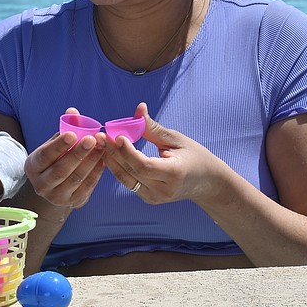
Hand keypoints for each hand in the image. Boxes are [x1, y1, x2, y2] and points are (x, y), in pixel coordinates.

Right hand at [26, 108, 106, 208]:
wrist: (57, 186)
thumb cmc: (56, 158)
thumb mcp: (55, 144)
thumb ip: (64, 128)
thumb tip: (73, 111)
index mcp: (32, 167)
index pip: (44, 156)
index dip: (58, 145)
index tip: (73, 134)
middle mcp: (41, 185)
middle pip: (61, 169)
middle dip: (78, 153)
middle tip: (93, 138)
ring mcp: (57, 197)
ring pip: (76, 178)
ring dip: (91, 161)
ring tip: (102, 146)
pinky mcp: (73, 202)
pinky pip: (87, 187)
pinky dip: (96, 172)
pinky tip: (104, 159)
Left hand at [103, 103, 219, 204]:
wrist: (207, 182)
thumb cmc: (194, 155)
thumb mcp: (176, 139)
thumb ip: (153, 128)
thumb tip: (139, 108)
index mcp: (174, 174)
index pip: (143, 165)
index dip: (127, 151)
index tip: (116, 135)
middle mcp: (163, 190)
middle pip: (131, 171)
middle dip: (113, 153)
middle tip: (100, 135)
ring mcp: (155, 198)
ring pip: (125, 179)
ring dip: (111, 160)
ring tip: (101, 143)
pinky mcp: (149, 199)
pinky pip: (129, 182)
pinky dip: (118, 168)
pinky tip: (110, 154)